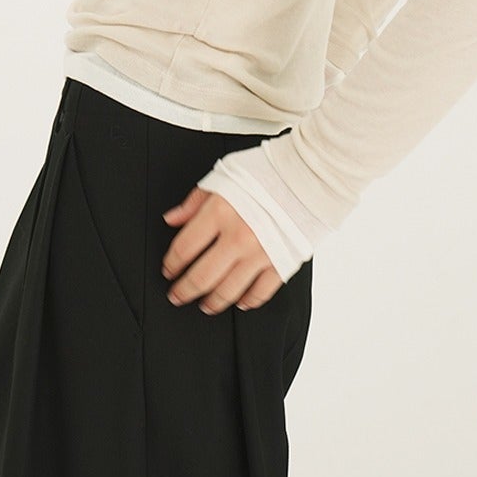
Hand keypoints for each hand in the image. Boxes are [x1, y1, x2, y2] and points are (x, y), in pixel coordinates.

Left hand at [161, 185, 282, 315]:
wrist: (307, 175)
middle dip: (184, 290)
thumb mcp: (224, 177)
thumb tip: (172, 219)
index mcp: (221, 212)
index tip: (169, 270)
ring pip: (229, 290)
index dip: (172, 263)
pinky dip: (248, 301)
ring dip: (212, 302)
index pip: (185, 248)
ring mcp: (261, 253)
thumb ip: (195, 201)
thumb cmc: (267, 172)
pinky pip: (261, 292)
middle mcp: (239, 236)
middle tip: (177, 295)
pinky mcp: (282, 262)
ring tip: (205, 304)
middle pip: (202, 276)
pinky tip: (239, 301)